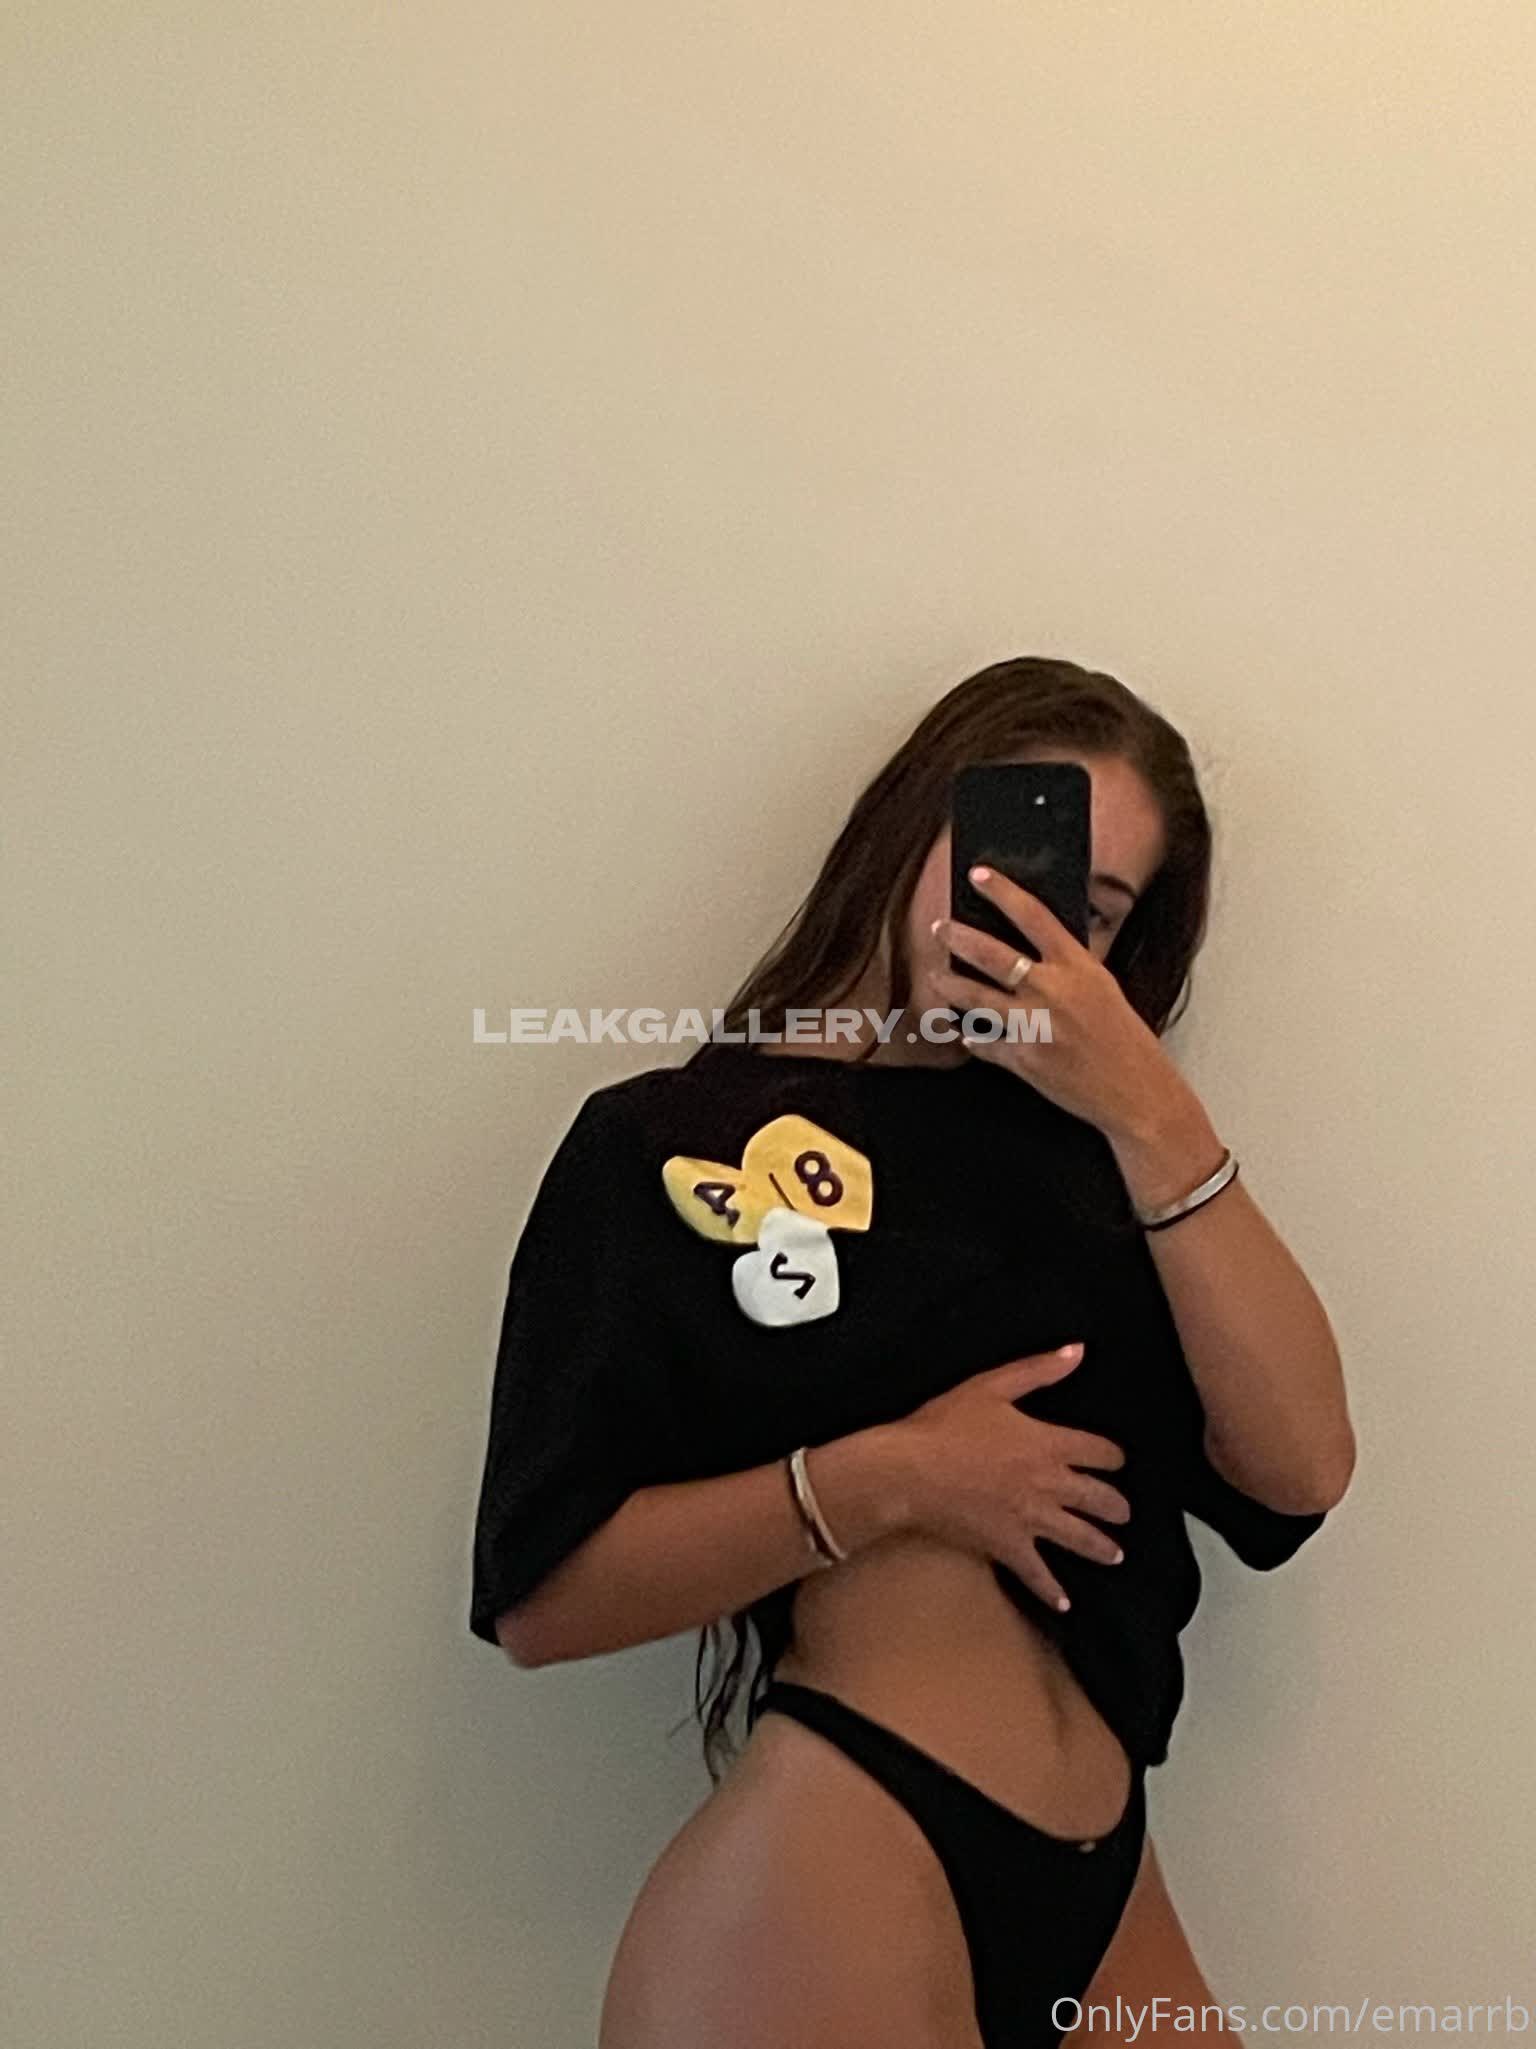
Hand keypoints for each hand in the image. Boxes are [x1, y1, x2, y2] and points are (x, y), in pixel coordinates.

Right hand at [891, 1344, 1128, 1612]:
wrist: (909, 1472)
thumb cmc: (944, 1425)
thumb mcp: (992, 1386)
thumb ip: (1039, 1370)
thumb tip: (1078, 1351)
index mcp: (1049, 1444)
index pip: (1099, 1452)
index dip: (1114, 1456)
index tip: (1118, 1460)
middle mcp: (1049, 1485)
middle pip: (1098, 1498)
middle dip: (1116, 1505)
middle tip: (1125, 1512)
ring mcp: (1031, 1520)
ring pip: (1079, 1537)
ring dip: (1101, 1546)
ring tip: (1115, 1554)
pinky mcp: (1008, 1546)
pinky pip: (1038, 1574)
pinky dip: (1052, 1591)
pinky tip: (1065, 1604)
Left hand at [931, 865, 1197, 1141]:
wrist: (1136, 1091)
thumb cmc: (1123, 1038)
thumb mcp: (1102, 988)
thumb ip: (1066, 967)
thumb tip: (1024, 949)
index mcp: (1078, 966)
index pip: (1034, 915)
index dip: (1002, 891)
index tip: (978, 875)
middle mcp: (1054, 990)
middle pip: (991, 953)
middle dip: (957, 937)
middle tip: (939, 928)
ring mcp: (1036, 1025)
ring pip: (975, 998)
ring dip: (949, 985)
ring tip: (935, 977)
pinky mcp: (1023, 1059)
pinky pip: (984, 1043)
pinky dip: (974, 1037)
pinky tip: (967, 1032)